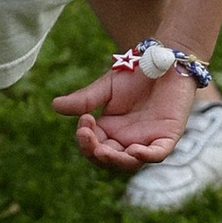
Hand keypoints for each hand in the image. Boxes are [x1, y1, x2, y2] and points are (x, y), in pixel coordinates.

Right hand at [52, 56, 198, 169]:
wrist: (164, 60)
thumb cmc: (135, 74)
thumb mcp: (106, 87)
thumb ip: (85, 100)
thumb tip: (55, 106)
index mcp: (110, 130)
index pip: (93, 145)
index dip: (85, 139)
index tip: (84, 119)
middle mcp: (127, 140)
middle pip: (108, 158)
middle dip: (95, 152)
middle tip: (87, 137)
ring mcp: (147, 140)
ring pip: (130, 162)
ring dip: (116, 159)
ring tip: (103, 151)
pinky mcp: (167, 136)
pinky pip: (157, 153)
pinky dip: (146, 156)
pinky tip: (134, 151)